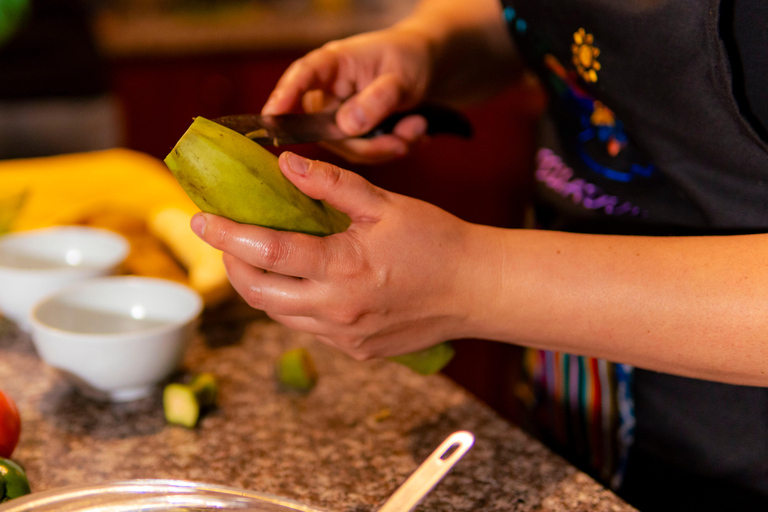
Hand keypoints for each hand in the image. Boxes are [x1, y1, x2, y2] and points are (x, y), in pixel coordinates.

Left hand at [190, 152, 493, 359]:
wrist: (476, 289)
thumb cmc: (437, 242)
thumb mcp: (384, 204)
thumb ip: (331, 184)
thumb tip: (286, 165)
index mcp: (343, 269)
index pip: (266, 251)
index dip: (226, 234)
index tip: (201, 219)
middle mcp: (337, 311)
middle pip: (258, 294)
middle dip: (233, 265)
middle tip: (228, 239)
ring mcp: (345, 337)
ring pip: (279, 315)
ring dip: (260, 286)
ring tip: (262, 256)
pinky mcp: (355, 350)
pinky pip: (307, 328)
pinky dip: (292, 303)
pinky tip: (304, 281)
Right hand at [262, 28, 434, 163]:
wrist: (423, 65)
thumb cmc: (406, 59)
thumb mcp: (399, 77)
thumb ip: (377, 100)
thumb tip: (346, 126)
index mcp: (331, 66)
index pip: (301, 78)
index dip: (284, 98)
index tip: (271, 118)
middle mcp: (327, 94)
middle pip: (328, 130)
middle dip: (372, 141)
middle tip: (412, 130)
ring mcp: (336, 119)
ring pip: (350, 150)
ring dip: (389, 145)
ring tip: (417, 126)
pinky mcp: (350, 137)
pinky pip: (364, 155)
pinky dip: (394, 148)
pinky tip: (414, 132)